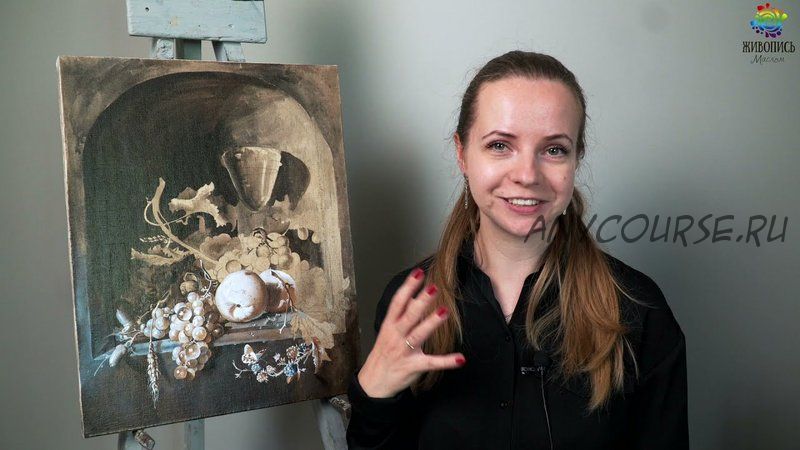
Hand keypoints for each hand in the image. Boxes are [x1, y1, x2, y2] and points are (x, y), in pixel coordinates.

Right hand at [358, 268, 466, 397]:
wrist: (374, 383)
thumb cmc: (384, 354)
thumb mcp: (388, 332)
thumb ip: (401, 315)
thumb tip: (414, 297)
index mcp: (389, 325)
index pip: (398, 302)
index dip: (408, 287)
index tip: (418, 273)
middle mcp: (396, 336)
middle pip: (409, 315)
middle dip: (421, 302)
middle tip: (434, 288)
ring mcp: (404, 351)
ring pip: (419, 335)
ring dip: (432, 323)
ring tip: (445, 312)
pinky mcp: (413, 366)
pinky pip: (432, 363)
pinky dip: (446, 361)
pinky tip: (460, 359)